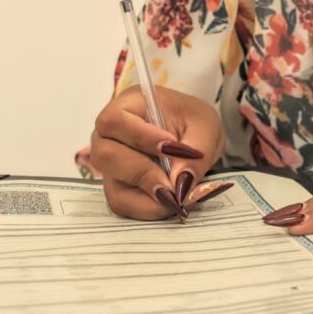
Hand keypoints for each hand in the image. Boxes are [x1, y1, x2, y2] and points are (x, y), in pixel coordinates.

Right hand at [91, 85, 225, 219]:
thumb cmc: (195, 122)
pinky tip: (173, 202)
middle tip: (175, 186)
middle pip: (106, 156)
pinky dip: (149, 208)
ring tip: (179, 197)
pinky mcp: (119, 185)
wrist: (195, 136)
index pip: (115, 120)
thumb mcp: (206, 129)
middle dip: (143, 174)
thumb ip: (196, 154)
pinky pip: (124, 203)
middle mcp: (111, 134)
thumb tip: (180, 184)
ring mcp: (112, 162)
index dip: (140, 137)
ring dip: (147, 198)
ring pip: (114, 186)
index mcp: (129, 104)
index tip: (171, 148)